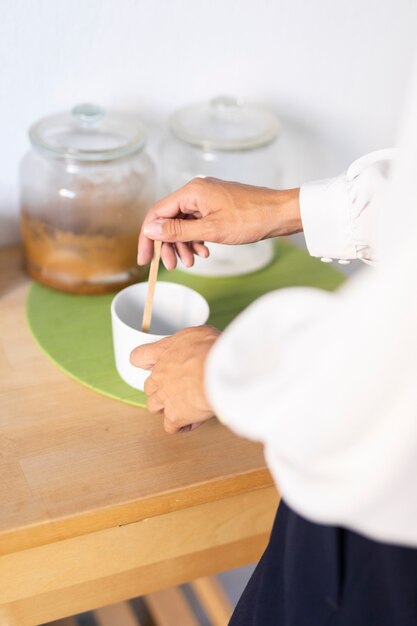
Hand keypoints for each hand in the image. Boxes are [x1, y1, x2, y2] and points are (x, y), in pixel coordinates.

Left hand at [130, 326, 220, 432]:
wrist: (219, 370)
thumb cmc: (211, 349)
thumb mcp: (197, 333)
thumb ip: (187, 341)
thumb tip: (193, 345)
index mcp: (162, 354)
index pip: (139, 357)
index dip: (143, 361)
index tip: (149, 364)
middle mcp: (159, 376)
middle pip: (148, 386)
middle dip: (159, 388)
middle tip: (177, 387)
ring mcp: (165, 397)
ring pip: (154, 407)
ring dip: (165, 407)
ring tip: (183, 405)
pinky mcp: (175, 416)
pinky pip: (170, 426)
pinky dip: (180, 426)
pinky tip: (193, 420)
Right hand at [138, 177, 300, 269]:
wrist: (281, 213)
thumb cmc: (251, 219)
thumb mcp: (211, 230)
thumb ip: (177, 231)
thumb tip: (150, 230)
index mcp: (191, 191)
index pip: (157, 213)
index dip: (148, 237)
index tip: (145, 259)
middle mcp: (196, 191)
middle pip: (169, 219)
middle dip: (168, 245)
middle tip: (172, 266)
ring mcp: (207, 198)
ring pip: (184, 224)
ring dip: (184, 245)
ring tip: (192, 262)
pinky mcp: (216, 206)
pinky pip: (197, 224)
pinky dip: (197, 239)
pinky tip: (204, 253)